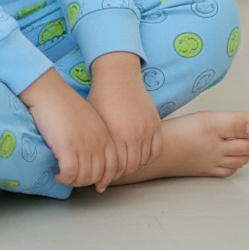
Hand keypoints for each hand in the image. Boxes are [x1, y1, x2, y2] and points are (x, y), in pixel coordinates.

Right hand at [19, 68, 117, 191]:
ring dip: (73, 182)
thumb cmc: (64, 103)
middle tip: (73, 180)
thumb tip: (92, 160)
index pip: (113, 166)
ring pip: (83, 177)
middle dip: (86, 182)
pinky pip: (69, 173)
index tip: (97, 186)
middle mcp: (97, 141)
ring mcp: (83, 144)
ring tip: (63, 177)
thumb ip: (95, 137)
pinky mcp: (67, 146)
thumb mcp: (88, 119)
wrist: (48, 91)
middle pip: (98, 175)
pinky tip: (57, 175)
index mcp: (105, 134)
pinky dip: (63, 178)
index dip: (105, 179)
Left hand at [87, 52, 162, 185]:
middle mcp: (133, 134)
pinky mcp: (156, 124)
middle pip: (130, 166)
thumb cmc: (101, 97)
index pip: (115, 166)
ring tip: (125, 164)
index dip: (109, 173)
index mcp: (116, 134)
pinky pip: (156, 150)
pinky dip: (149, 156)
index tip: (105, 174)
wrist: (118, 75)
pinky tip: (140, 155)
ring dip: (135, 164)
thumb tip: (91, 165)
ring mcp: (147, 129)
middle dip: (121, 171)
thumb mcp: (95, 121)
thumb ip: (97, 144)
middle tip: (115, 172)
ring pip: (143, 160)